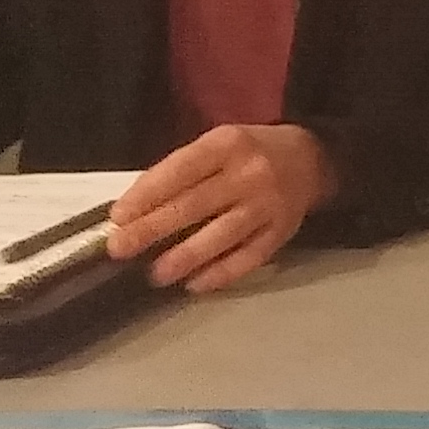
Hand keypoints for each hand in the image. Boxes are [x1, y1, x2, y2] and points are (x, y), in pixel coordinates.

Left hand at [108, 124, 335, 292]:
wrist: (310, 158)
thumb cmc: (248, 152)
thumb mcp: (216, 145)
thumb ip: (181, 171)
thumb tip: (134, 210)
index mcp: (228, 144)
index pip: (181, 170)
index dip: (148, 194)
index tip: (118, 216)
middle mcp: (251, 173)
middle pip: (196, 204)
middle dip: (153, 228)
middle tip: (120, 248)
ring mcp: (269, 204)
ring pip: (222, 235)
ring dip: (185, 257)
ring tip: (156, 274)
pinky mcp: (283, 231)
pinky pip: (250, 257)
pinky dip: (222, 273)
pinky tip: (195, 284)